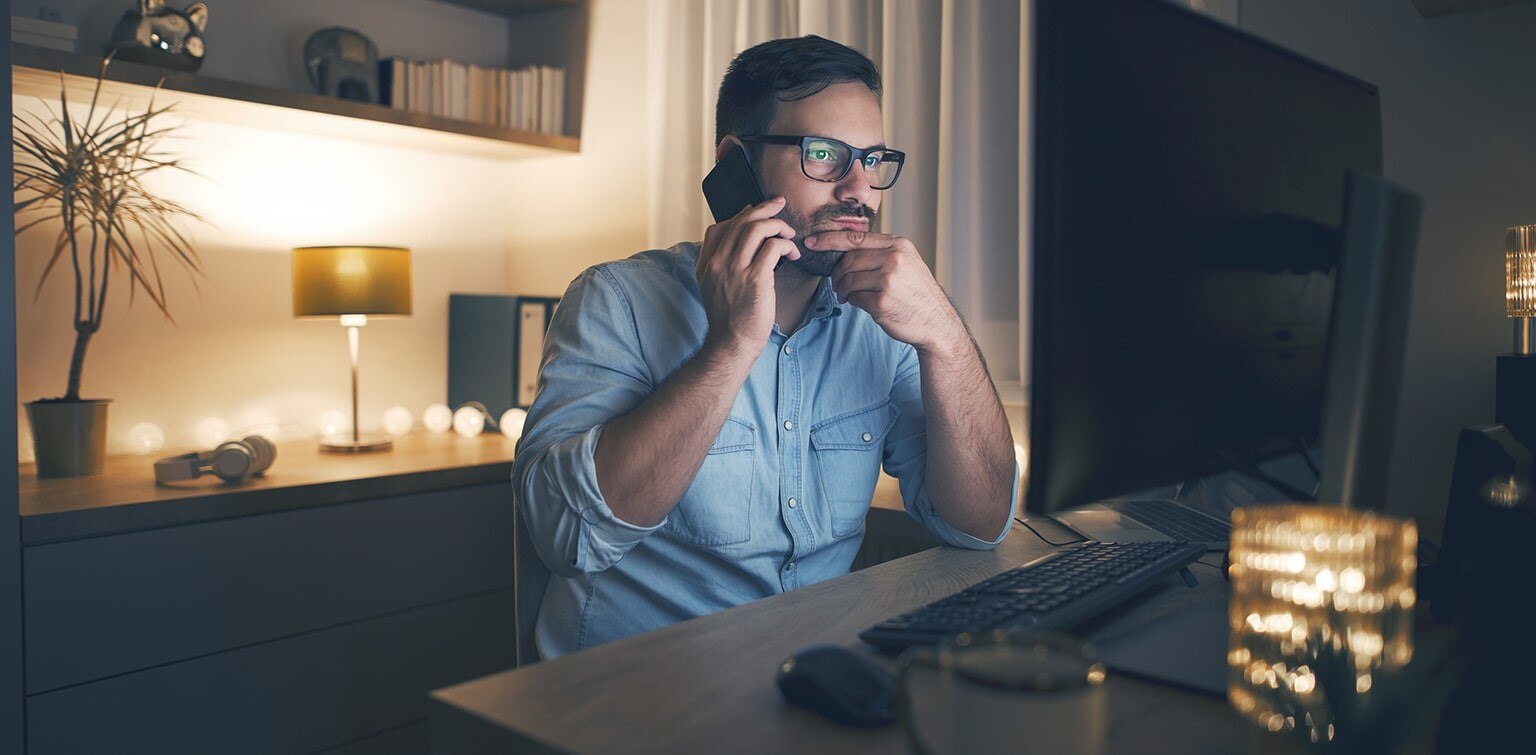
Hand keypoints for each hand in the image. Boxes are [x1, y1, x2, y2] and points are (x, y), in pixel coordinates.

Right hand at [697, 197, 800, 356]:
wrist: (732, 343)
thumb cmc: (731, 319)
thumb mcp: (714, 289)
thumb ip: (723, 266)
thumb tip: (744, 245)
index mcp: (706, 264)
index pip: (718, 228)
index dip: (740, 215)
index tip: (756, 213)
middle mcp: (718, 262)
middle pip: (740, 221)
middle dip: (764, 208)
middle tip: (779, 204)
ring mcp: (735, 269)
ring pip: (757, 228)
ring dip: (777, 225)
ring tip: (789, 233)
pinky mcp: (755, 278)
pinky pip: (773, 247)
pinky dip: (786, 245)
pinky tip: (793, 253)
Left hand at [810, 230, 965, 355]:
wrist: (936, 322)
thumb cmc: (916, 293)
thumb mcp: (907, 262)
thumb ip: (881, 253)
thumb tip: (844, 250)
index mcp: (899, 245)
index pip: (855, 238)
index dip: (829, 240)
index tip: (811, 242)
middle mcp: (894, 259)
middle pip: (848, 261)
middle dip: (837, 274)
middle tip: (838, 285)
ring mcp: (889, 280)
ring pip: (849, 280)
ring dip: (843, 290)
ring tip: (848, 296)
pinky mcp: (882, 301)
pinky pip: (855, 298)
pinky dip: (854, 302)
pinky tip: (864, 305)